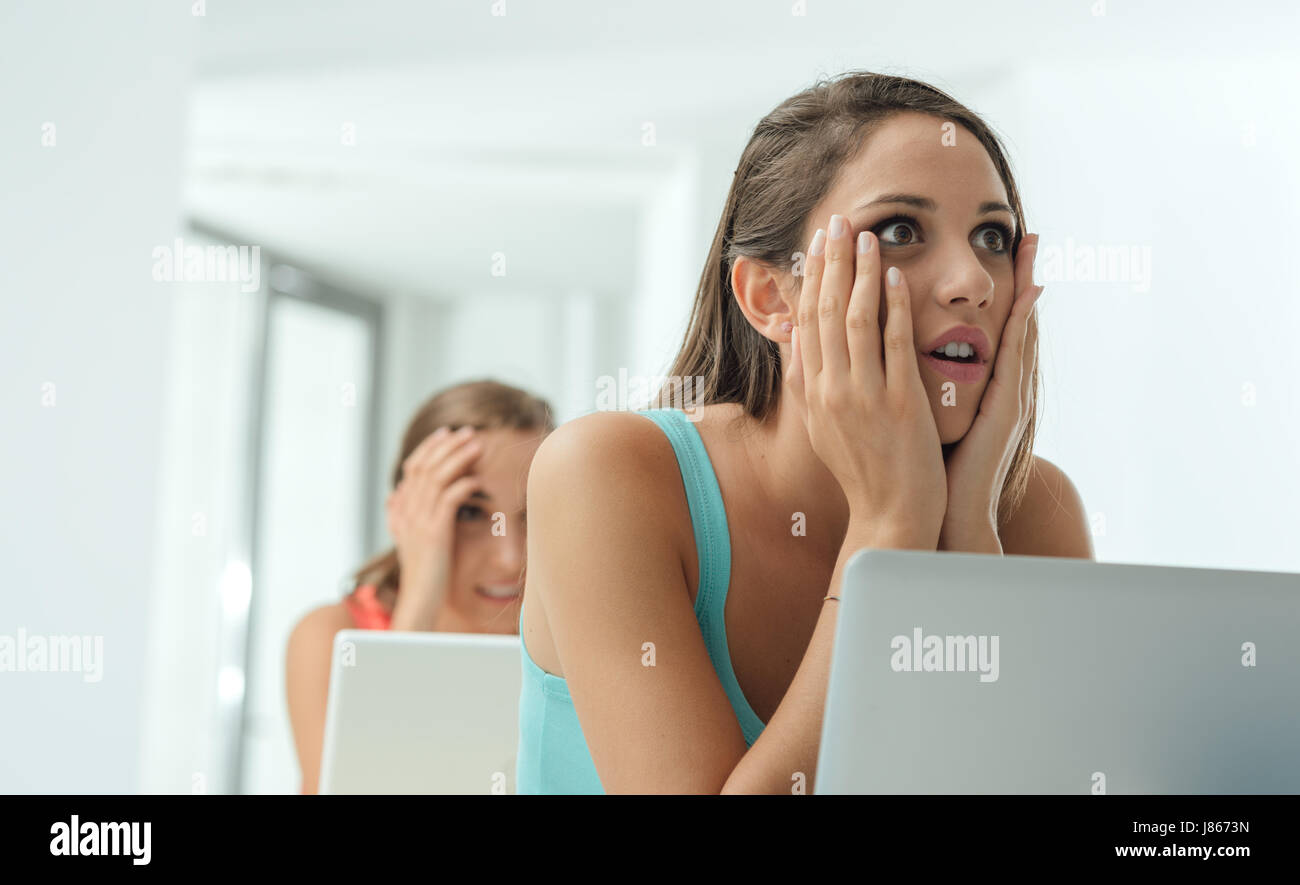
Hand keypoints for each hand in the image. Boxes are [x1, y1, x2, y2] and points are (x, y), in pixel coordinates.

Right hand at [385, 426, 482, 629]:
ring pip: (437, 478)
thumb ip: (401, 515)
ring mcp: (418, 522)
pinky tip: (478, 479)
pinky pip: (448, 500)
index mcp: (401, 510)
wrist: (419, 600)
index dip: (429, 448)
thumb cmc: (423, 571)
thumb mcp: (408, 539)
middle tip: (467, 432)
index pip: (413, 468)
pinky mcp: (434, 534)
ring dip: (458, 458)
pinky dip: (463, 485)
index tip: (446, 433)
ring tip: (477, 445)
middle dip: (447, 446)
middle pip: (425, 467)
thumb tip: (395, 494)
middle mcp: (406, 512)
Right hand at [786, 214, 947, 546]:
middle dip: (834, 262)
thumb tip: (796, 342)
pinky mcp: (898, 404)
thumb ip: (810, 383)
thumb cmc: (862, 472)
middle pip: (828, 312)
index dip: (813, 278)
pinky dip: (893, 307)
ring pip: (858, 320)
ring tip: (869, 237)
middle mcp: (832, 390)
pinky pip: (893, 345)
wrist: (890, 515)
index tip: (819, 244)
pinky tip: (896, 278)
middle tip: (840, 222)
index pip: (808, 321)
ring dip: (863, 273)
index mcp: (814, 392)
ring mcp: (864, 396)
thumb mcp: (822, 427)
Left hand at [939, 233, 1043, 551]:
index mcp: (977, 386)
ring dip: (1028, 290)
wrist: (940, 514)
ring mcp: (1008, 398)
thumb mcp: (916, 413)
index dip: (995, 290)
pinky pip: (1015, 360)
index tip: (999, 251)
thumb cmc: (925, 468)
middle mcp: (997, 387)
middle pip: (1011, 321)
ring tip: (1034, 252)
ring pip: (1020, 333)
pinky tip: (1030, 298)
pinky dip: (1022, 328)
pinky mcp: (1006, 411)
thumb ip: (912, 380)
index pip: (988, 327)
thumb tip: (888, 352)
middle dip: (1021, 278)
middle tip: (1030, 235)